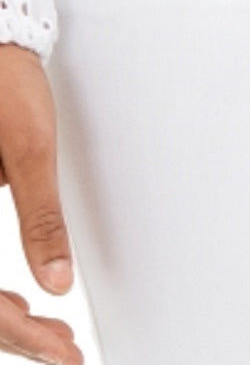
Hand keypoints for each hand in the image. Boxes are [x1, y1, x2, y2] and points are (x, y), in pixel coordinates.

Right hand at [0, 44, 82, 364]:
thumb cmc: (4, 85)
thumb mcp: (28, 150)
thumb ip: (40, 218)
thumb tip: (57, 284)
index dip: (18, 336)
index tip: (64, 351)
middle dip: (14, 338)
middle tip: (68, 351)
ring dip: (2, 322)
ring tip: (55, 337)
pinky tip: (24, 305)